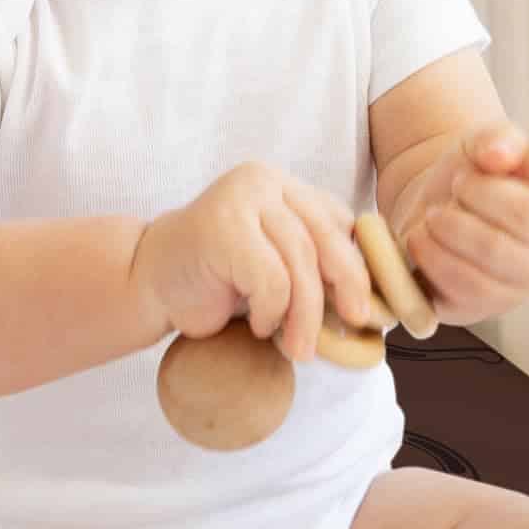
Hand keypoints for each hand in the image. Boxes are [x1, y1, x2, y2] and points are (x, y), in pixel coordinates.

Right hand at [134, 162, 378, 361]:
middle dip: (346, 286)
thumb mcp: (276, 264)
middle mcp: (264, 180)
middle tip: (354, 325)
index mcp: (283, 185)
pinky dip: (271, 310)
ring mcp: (240, 198)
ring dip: (305, 314)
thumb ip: (314, 263)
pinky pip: (269, 277)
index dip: (358, 266)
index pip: (338, 221)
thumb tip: (378, 300)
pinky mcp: (221, 227)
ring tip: (298, 348)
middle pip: (324, 238)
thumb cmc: (218, 282)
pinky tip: (258, 325)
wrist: (150, 283)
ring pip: (299, 261)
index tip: (365, 308)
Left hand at [394, 121, 528, 324]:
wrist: (431, 212)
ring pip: (494, 252)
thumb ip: (495, 138)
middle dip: (480, 193)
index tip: (496, 158)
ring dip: (451, 226)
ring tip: (434, 214)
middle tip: (457, 184)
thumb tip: (498, 155)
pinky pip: (466, 284)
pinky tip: (422, 239)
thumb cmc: (470, 175)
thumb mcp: (480, 143)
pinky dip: (433, 255)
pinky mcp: (492, 304)